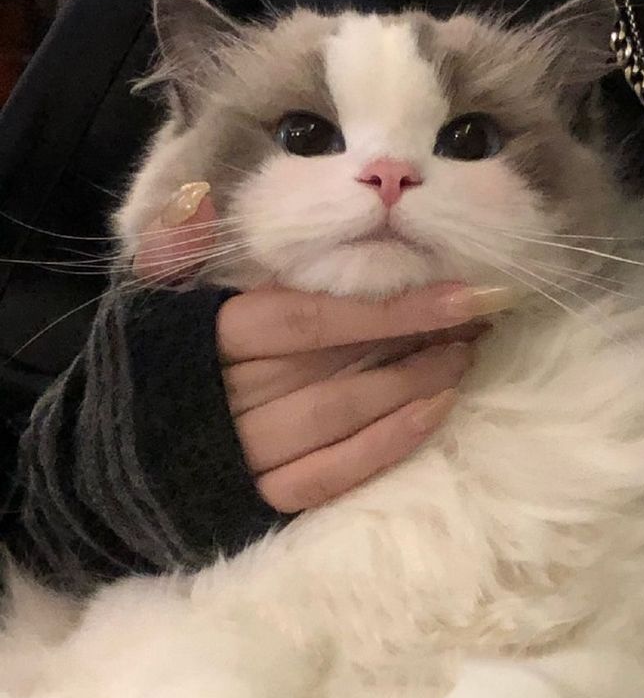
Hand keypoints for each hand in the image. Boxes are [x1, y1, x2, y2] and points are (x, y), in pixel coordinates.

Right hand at [136, 186, 514, 511]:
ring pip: (345, 417)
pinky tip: (435, 412)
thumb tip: (197, 197)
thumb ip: (177, 248)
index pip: (313, 318)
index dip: (390, 308)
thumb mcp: (152, 299)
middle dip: (418, 341)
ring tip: (465, 356)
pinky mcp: (262, 500)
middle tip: (479, 319)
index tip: (462, 293)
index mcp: (209, 336)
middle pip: (341, 365)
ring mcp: (246, 454)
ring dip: (414, 386)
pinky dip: (387, 445)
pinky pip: (334, 475)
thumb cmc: (151, 365)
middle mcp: (231, 395)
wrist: (110, 467)